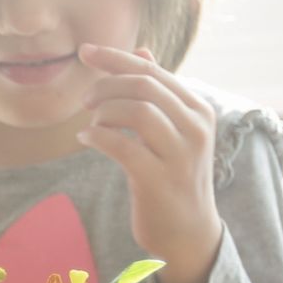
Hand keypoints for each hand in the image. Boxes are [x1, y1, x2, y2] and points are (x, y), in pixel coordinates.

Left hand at [76, 45, 222, 282]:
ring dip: (104, 112)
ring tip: (92, 123)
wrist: (188, 232)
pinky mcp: (161, 180)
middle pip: (145, 86)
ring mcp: (181, 155)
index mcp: (198, 109)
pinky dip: (99, 137)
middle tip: (85, 99)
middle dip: (106, 85)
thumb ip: (158, 92)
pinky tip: (86, 138)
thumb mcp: (171, 129)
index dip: (115, 58)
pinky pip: (124, 147)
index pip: (153, 70)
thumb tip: (141, 50)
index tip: (84, 51)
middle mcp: (196, 128)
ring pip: (138, 111)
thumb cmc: (172, 174)